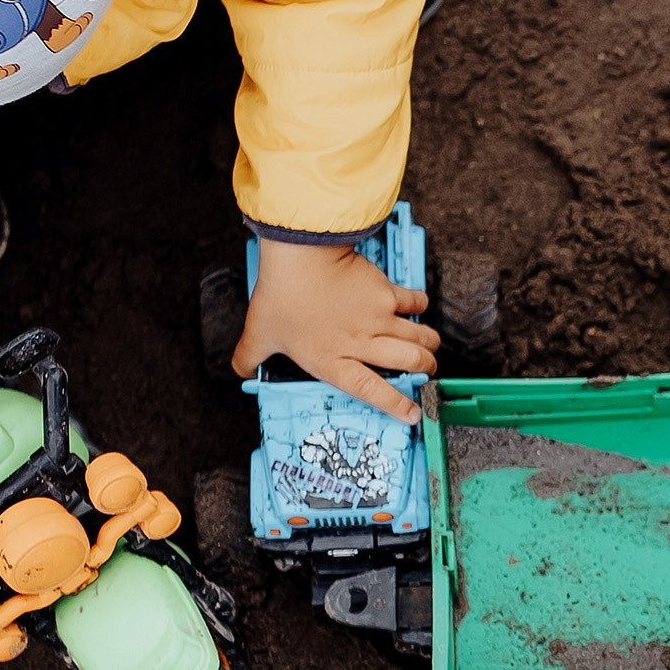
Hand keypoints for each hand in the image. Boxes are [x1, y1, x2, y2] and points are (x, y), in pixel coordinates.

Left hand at [232, 239, 437, 424]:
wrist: (301, 255)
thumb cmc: (282, 295)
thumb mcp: (260, 333)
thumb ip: (249, 356)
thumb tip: (240, 369)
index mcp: (334, 360)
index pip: (372, 391)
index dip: (396, 405)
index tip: (413, 414)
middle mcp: (362, 344)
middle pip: (411, 363)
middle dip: (426, 369)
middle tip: (426, 369)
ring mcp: (379, 319)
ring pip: (420, 338)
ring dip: (429, 344)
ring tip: (430, 345)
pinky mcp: (386, 293)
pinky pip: (415, 303)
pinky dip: (420, 306)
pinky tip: (418, 306)